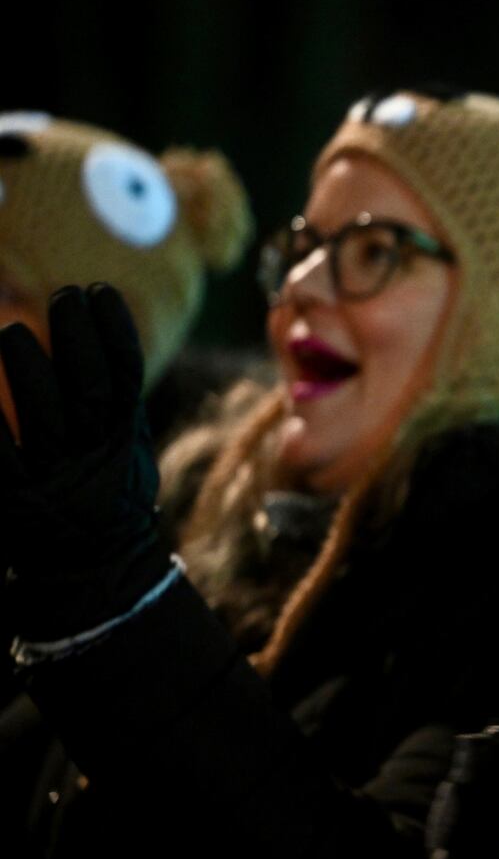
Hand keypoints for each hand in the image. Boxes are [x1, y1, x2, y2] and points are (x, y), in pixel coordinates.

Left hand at [0, 285, 165, 640]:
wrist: (92, 566)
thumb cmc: (108, 496)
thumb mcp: (128, 451)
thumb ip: (118, 404)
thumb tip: (102, 337)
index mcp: (124, 441)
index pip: (125, 376)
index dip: (114, 332)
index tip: (99, 292)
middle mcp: (94, 457)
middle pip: (90, 390)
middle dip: (76, 340)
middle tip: (62, 296)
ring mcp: (53, 478)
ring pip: (45, 418)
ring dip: (30, 372)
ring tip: (11, 332)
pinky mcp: (11, 497)